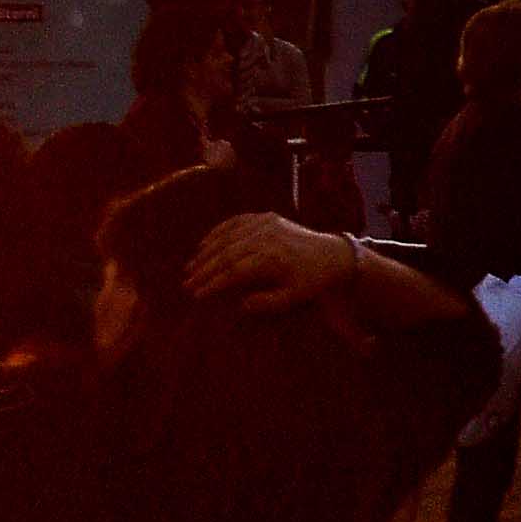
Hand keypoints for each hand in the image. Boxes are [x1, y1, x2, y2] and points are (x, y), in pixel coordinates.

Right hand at [182, 212, 361, 312]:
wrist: (333, 255)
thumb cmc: (312, 280)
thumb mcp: (294, 297)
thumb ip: (267, 303)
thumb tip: (239, 305)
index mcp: (272, 258)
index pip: (233, 271)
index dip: (213, 283)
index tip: (197, 294)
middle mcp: (266, 237)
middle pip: (226, 253)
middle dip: (204, 269)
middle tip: (187, 282)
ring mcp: (265, 223)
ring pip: (227, 236)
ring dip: (206, 251)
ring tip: (191, 267)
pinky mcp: (265, 216)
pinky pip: (235, 222)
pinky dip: (218, 232)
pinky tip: (205, 243)